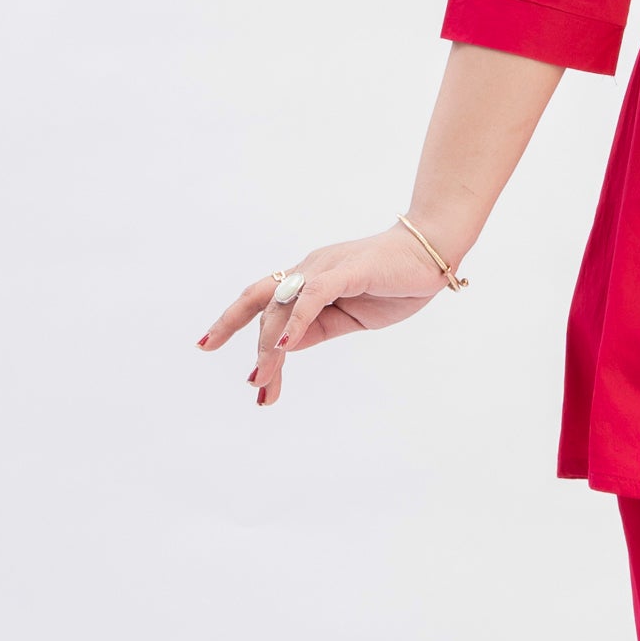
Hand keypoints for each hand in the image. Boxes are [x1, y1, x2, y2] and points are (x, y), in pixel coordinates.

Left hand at [198, 227, 452, 406]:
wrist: (432, 253)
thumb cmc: (396, 283)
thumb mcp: (351, 318)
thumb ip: (318, 329)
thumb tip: (286, 347)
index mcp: (308, 280)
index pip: (261, 302)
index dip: (230, 322)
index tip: (207, 346)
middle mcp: (308, 270)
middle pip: (264, 307)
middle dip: (252, 347)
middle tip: (255, 386)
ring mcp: (324, 268)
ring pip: (283, 307)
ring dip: (271, 347)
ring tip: (263, 380)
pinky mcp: (345, 271)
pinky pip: (312, 297)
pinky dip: (296, 322)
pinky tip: (286, 347)